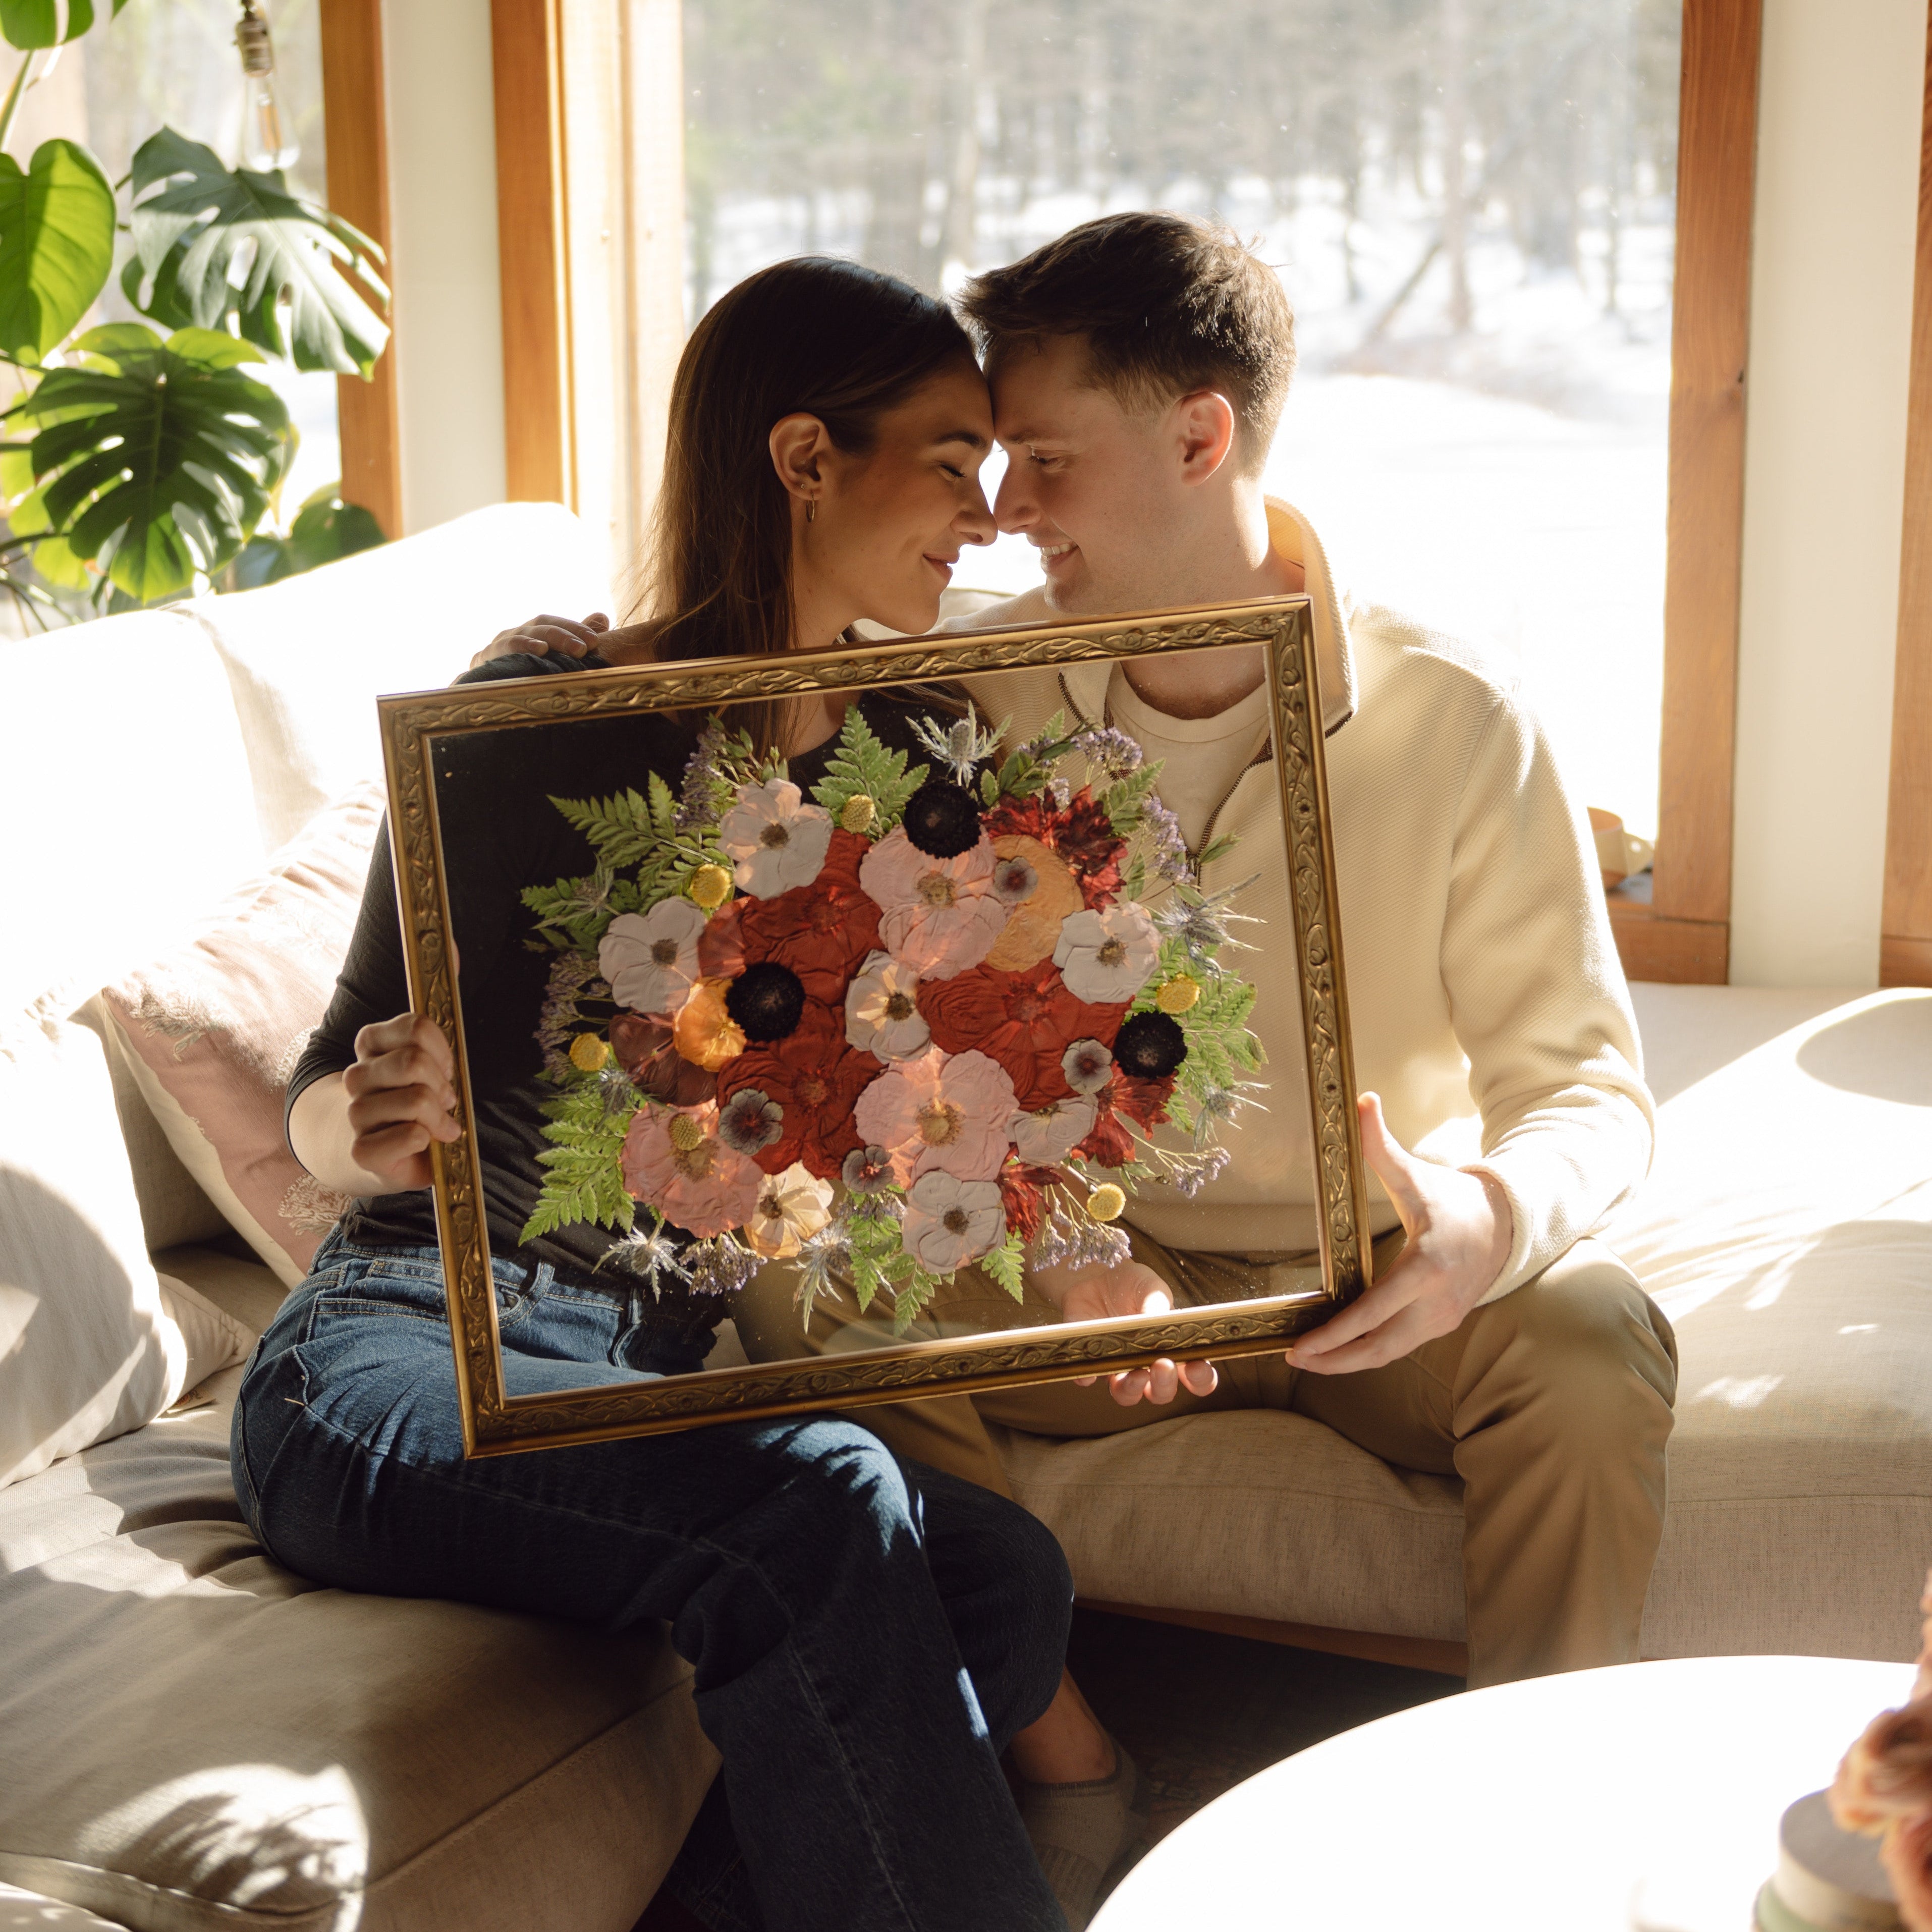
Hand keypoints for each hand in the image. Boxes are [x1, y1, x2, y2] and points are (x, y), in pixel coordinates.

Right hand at [342, 1013, 459, 1189]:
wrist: (397, 1155)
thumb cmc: (420, 1107)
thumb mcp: (431, 1071)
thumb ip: (435, 1055)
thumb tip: (448, 1067)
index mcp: (371, 1045)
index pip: (416, 1027)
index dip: (442, 1051)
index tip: (446, 1070)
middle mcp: (357, 1076)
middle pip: (414, 1061)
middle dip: (442, 1085)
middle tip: (446, 1101)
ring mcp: (356, 1113)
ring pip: (417, 1099)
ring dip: (439, 1117)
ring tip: (439, 1125)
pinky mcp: (362, 1150)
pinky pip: (411, 1135)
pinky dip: (427, 1140)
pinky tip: (424, 1143)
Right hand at [470, 610, 609, 668]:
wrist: (483, 689)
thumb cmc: (522, 669)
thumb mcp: (552, 653)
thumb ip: (575, 636)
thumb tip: (602, 617)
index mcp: (531, 631)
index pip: (554, 622)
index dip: (575, 628)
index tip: (596, 640)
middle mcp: (515, 633)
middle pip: (541, 625)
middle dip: (565, 634)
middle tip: (588, 647)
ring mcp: (499, 644)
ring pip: (523, 635)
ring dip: (548, 640)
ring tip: (572, 648)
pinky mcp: (485, 658)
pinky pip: (504, 649)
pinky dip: (522, 648)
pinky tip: (539, 651)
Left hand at [1059, 1261, 1220, 1406]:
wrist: (1095, 1275)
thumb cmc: (1132, 1284)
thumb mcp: (1150, 1286)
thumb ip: (1157, 1303)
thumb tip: (1159, 1320)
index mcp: (1172, 1349)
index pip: (1196, 1377)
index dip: (1200, 1379)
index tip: (1197, 1365)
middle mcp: (1147, 1366)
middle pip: (1161, 1393)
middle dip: (1165, 1384)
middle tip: (1163, 1364)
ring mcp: (1118, 1367)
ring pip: (1127, 1395)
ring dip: (1133, 1390)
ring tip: (1135, 1374)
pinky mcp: (1090, 1362)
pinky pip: (1088, 1378)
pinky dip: (1089, 1377)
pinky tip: (1092, 1369)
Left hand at [1288, 1092, 1513, 1375]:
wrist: (1507, 1225)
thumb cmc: (1455, 1200)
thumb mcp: (1417, 1174)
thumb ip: (1382, 1145)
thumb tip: (1362, 1101)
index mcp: (1424, 1268)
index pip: (1373, 1312)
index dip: (1335, 1334)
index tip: (1302, 1346)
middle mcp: (1435, 1303)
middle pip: (1379, 1348)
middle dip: (1334, 1360)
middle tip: (1293, 1359)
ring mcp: (1442, 1320)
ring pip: (1390, 1354)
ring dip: (1349, 1361)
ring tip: (1309, 1358)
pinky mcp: (1443, 1326)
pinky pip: (1401, 1346)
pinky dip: (1369, 1352)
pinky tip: (1340, 1348)